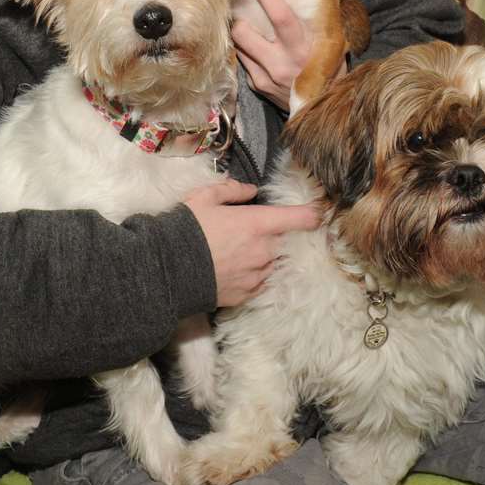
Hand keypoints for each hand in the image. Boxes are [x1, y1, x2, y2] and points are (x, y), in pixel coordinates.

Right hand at [183, 179, 319, 306]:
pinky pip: (262, 282)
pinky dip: (257, 274)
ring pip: (276, 263)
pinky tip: (239, 268)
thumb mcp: (205, 197)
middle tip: (263, 232)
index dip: (313, 214)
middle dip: (283, 236)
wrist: (167, 270)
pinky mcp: (247, 293)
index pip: (302, 218)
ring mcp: (257, 275)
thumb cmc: (186, 229)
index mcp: (258, 224)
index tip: (316, 212)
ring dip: (269, 256)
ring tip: (246, 251)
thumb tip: (251, 190)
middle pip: (289, 242)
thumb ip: (233, 190)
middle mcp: (264, 251)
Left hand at [232, 0, 330, 110]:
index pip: (280, 17)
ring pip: (240, 45)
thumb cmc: (332, 69)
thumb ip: (334, 10)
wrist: (324, 108)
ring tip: (244, 22)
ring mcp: (267, 76)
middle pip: (245, 33)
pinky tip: (255, 46)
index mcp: (304, 48)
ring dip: (239, 31)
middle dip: (238, 14)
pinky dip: (246, 50)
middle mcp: (282, 63)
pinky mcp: (258, 86)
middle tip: (238, 0)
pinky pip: (244, 61)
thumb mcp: (337, 40)